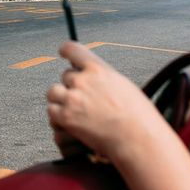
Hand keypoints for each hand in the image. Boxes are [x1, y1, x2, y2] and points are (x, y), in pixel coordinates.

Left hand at [47, 41, 159, 160]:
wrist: (136, 139)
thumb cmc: (137, 115)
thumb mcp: (122, 84)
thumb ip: (102, 77)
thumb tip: (91, 75)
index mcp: (98, 69)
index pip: (73, 49)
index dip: (66, 50)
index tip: (63, 52)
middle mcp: (83, 80)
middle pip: (65, 75)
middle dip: (72, 85)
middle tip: (84, 98)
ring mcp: (72, 98)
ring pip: (54, 92)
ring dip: (61, 99)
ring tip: (74, 109)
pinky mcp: (66, 117)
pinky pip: (52, 110)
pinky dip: (58, 116)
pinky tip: (70, 122)